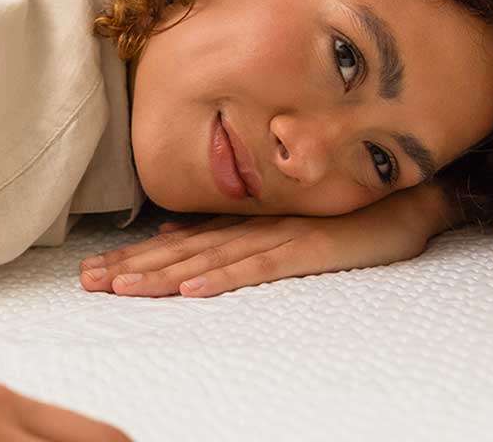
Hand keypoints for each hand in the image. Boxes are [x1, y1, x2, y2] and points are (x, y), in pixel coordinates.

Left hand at [78, 189, 445, 297]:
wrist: (404, 203)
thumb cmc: (340, 219)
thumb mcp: (275, 228)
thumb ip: (226, 234)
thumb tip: (172, 238)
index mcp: (238, 225)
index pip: (174, 245)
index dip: (133, 258)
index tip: (93, 272)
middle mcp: (249, 227)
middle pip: (179, 251)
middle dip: (132, 266)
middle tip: (89, 281)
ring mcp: (276, 236)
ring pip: (208, 258)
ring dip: (163, 274)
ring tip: (124, 289)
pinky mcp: (306, 247)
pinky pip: (258, 267)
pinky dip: (223, 278)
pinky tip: (193, 289)